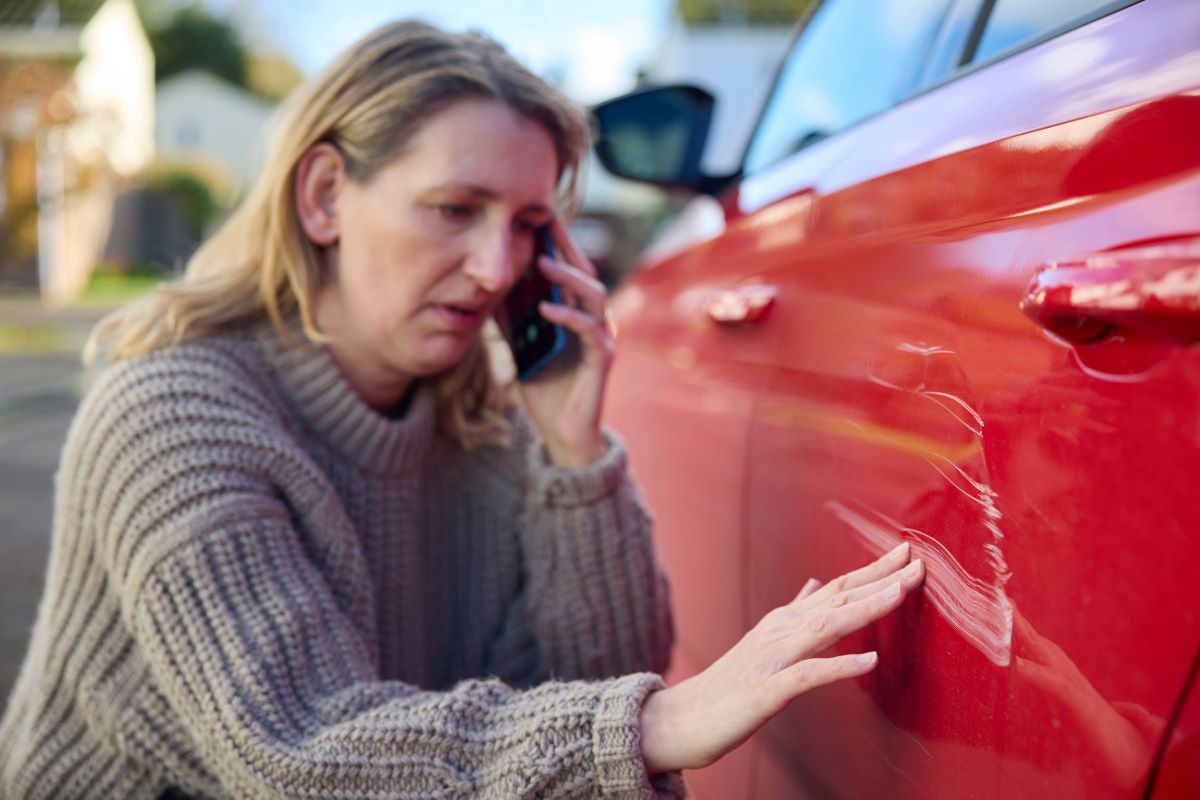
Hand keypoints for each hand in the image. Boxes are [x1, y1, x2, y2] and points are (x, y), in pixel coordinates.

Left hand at [516, 217, 612, 468]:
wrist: (562, 430)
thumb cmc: (545, 386)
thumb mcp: (520, 343)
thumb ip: (511, 316)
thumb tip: (487, 285)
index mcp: (579, 311)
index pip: (571, 268)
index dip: (558, 242)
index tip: (537, 217)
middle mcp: (596, 319)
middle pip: (586, 272)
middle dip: (566, 247)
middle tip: (544, 225)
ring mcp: (603, 338)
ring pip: (593, 295)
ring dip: (568, 277)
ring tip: (542, 264)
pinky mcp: (602, 359)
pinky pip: (589, 330)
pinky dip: (567, 316)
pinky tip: (544, 308)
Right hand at [639, 542, 924, 773]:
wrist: (680, 720)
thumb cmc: (726, 687)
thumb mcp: (764, 642)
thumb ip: (793, 613)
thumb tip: (814, 584)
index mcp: (784, 621)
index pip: (836, 589)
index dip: (872, 572)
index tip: (905, 555)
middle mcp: (780, 631)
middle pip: (837, 599)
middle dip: (880, 580)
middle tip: (916, 562)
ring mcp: (773, 659)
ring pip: (827, 626)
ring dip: (866, 608)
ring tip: (900, 593)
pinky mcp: (767, 691)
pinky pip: (809, 675)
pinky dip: (840, 666)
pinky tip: (870, 662)